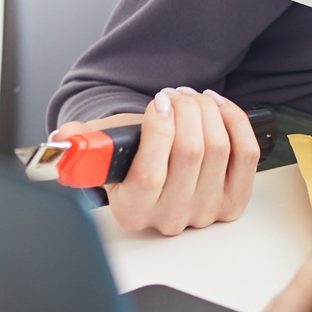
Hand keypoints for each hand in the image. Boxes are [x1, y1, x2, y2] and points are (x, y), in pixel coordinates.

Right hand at [55, 87, 259, 236]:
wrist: (157, 169)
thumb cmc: (131, 157)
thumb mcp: (103, 149)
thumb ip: (82, 142)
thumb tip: (64, 138)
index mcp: (132, 209)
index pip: (150, 174)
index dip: (159, 131)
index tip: (158, 102)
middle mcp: (170, 217)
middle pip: (191, 154)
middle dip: (186, 110)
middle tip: (176, 94)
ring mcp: (205, 212)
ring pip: (219, 149)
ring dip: (208, 111)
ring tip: (192, 97)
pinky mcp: (234, 201)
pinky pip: (246, 155)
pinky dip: (235, 122)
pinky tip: (219, 107)